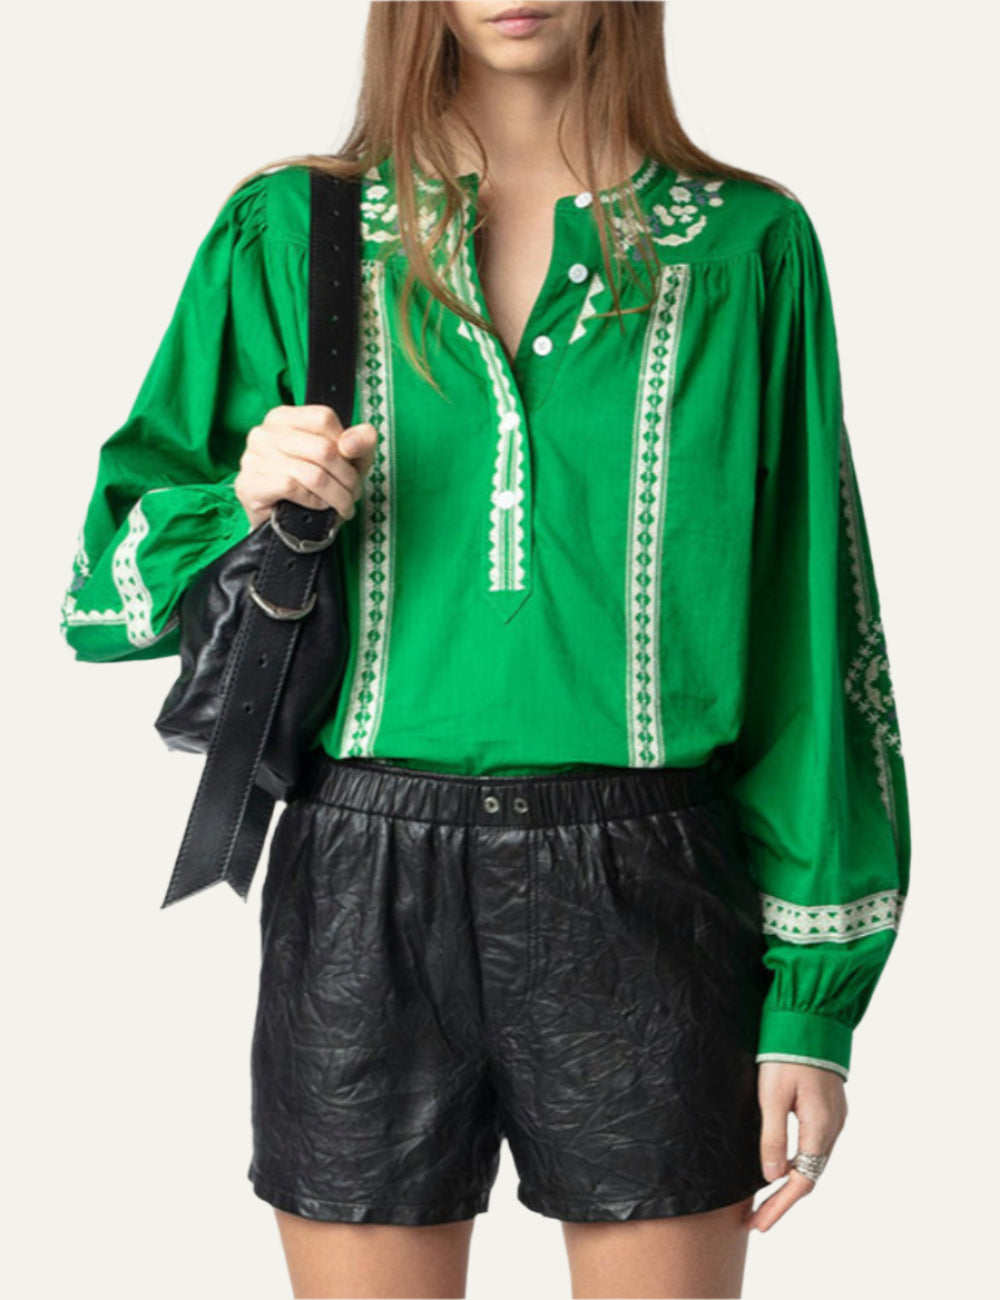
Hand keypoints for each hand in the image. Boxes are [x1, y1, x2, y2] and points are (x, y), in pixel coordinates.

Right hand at [235, 404, 377, 530]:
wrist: (287, 525)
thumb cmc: (314, 487)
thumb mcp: (347, 459)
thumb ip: (360, 441)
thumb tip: (351, 442)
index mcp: (284, 418)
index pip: (324, 418)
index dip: (346, 444)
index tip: (351, 463)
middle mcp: (264, 433)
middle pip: (323, 449)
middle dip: (347, 478)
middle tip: (353, 493)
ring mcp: (253, 458)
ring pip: (312, 473)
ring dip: (336, 495)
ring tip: (342, 505)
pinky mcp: (250, 484)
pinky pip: (291, 487)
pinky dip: (312, 501)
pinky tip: (316, 506)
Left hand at [746, 1061, 847, 1232]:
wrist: (810, 1018)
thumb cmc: (787, 1054)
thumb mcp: (772, 1096)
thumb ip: (772, 1137)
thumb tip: (770, 1177)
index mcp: (820, 1128)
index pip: (801, 1182)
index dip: (780, 1206)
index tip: (759, 1224)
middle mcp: (833, 1127)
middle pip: (809, 1175)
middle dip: (783, 1199)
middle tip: (756, 1217)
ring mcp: (834, 1117)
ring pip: (813, 1160)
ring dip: (790, 1181)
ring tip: (763, 1197)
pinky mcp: (829, 1107)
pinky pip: (814, 1144)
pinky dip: (798, 1161)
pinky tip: (781, 1163)